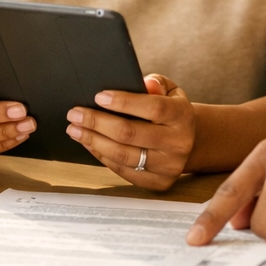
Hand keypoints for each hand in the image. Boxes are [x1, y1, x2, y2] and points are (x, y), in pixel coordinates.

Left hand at [66, 74, 195, 190]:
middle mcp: (178, 143)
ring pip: (123, 155)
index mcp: (182, 116)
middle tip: (75, 114)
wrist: (190, 142)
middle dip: (97, 123)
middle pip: (130, 133)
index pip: (153, 108)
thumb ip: (157, 83)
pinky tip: (89, 143)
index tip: (98, 97)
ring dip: (94, 141)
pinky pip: (123, 170)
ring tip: (75, 129)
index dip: (124, 102)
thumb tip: (144, 83)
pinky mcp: (158, 182)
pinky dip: (102, 156)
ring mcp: (168, 166)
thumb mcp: (170, 91)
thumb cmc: (171, 111)